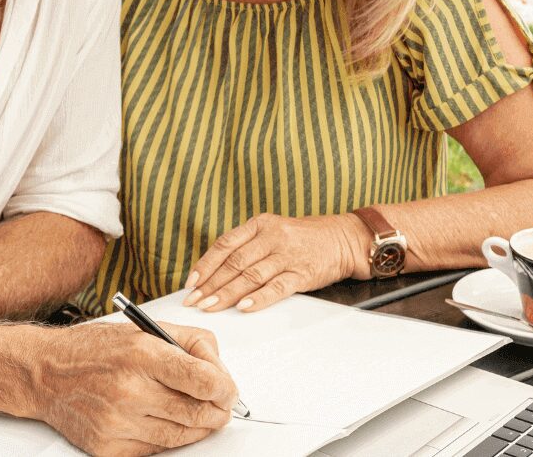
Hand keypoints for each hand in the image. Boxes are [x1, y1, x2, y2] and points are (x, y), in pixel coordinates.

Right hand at [29, 322, 236, 456]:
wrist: (45, 373)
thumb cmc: (94, 349)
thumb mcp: (144, 329)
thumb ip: (190, 344)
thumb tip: (220, 371)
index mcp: (141, 354)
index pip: (202, 380)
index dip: (225, 388)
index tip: (228, 390)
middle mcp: (129, 390)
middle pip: (197, 413)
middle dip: (217, 410)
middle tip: (221, 405)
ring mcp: (117, 423)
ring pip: (180, 436)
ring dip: (197, 427)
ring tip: (196, 412)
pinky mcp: (108, 447)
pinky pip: (155, 451)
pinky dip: (166, 439)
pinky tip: (163, 422)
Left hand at [183, 213, 370, 312]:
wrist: (342, 239)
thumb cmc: (302, 239)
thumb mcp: (272, 232)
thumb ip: (246, 247)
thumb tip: (214, 273)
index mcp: (260, 225)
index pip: (225, 245)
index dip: (205, 264)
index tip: (191, 282)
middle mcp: (272, 237)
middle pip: (234, 263)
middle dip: (211, 284)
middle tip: (194, 301)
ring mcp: (287, 255)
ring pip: (250, 276)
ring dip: (227, 294)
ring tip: (210, 307)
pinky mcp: (302, 273)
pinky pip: (276, 287)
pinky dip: (258, 298)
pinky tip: (243, 307)